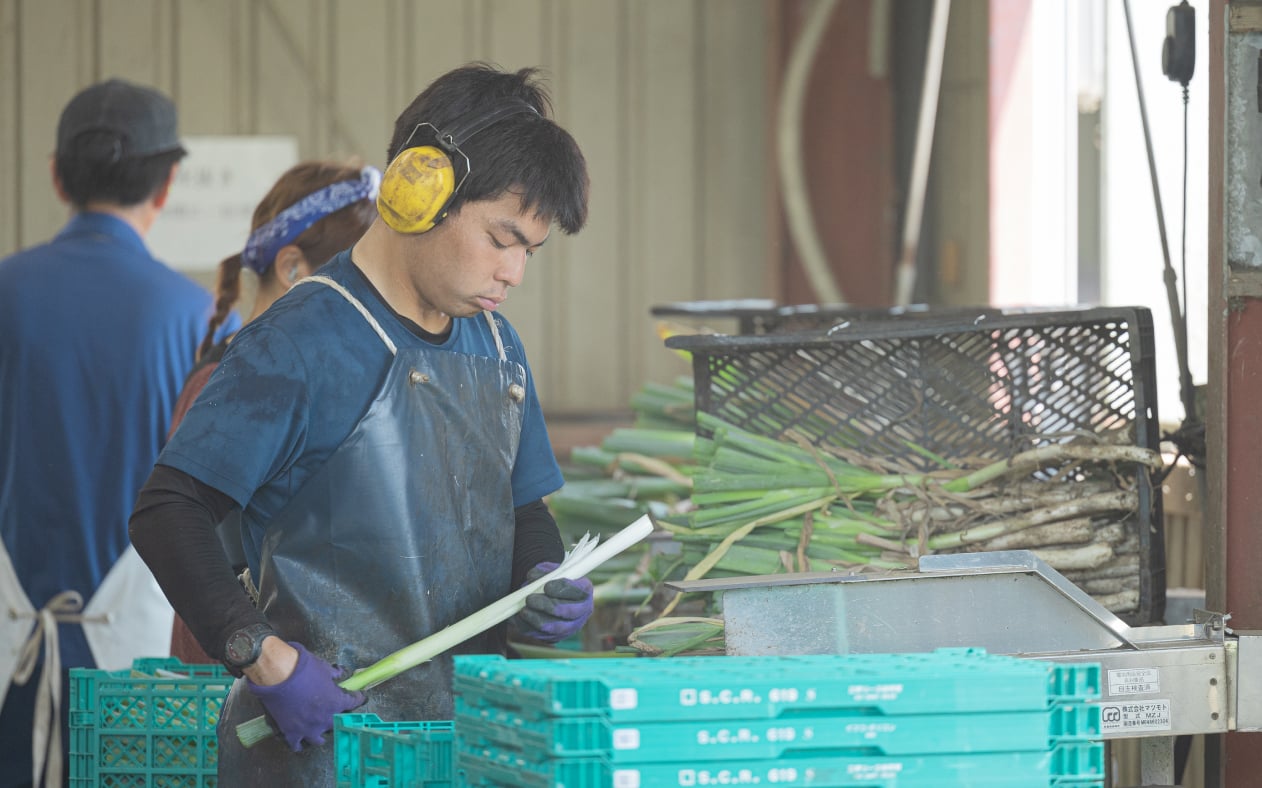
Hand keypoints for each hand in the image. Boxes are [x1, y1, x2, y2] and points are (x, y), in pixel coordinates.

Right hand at [245, 641, 364, 751]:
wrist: (279, 675)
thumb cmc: (304, 669)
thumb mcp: (324, 668)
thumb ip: (334, 674)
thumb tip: (339, 673)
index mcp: (336, 703)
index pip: (353, 703)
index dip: (356, 698)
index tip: (357, 696)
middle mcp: (325, 720)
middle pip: (337, 724)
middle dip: (337, 718)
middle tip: (334, 713)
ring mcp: (308, 729)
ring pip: (318, 740)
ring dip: (319, 735)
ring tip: (318, 732)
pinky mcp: (291, 733)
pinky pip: (296, 745)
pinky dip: (298, 744)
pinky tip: (298, 743)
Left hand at [511, 561, 593, 642]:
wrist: (552, 597)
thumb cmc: (553, 581)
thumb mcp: (550, 571)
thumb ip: (543, 571)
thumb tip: (532, 577)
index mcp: (585, 591)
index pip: (579, 591)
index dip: (562, 589)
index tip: (546, 586)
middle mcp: (583, 611)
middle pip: (569, 612)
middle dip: (548, 606)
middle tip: (530, 599)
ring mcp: (571, 627)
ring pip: (557, 628)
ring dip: (538, 620)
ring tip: (524, 611)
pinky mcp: (557, 637)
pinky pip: (544, 636)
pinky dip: (530, 628)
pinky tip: (521, 619)